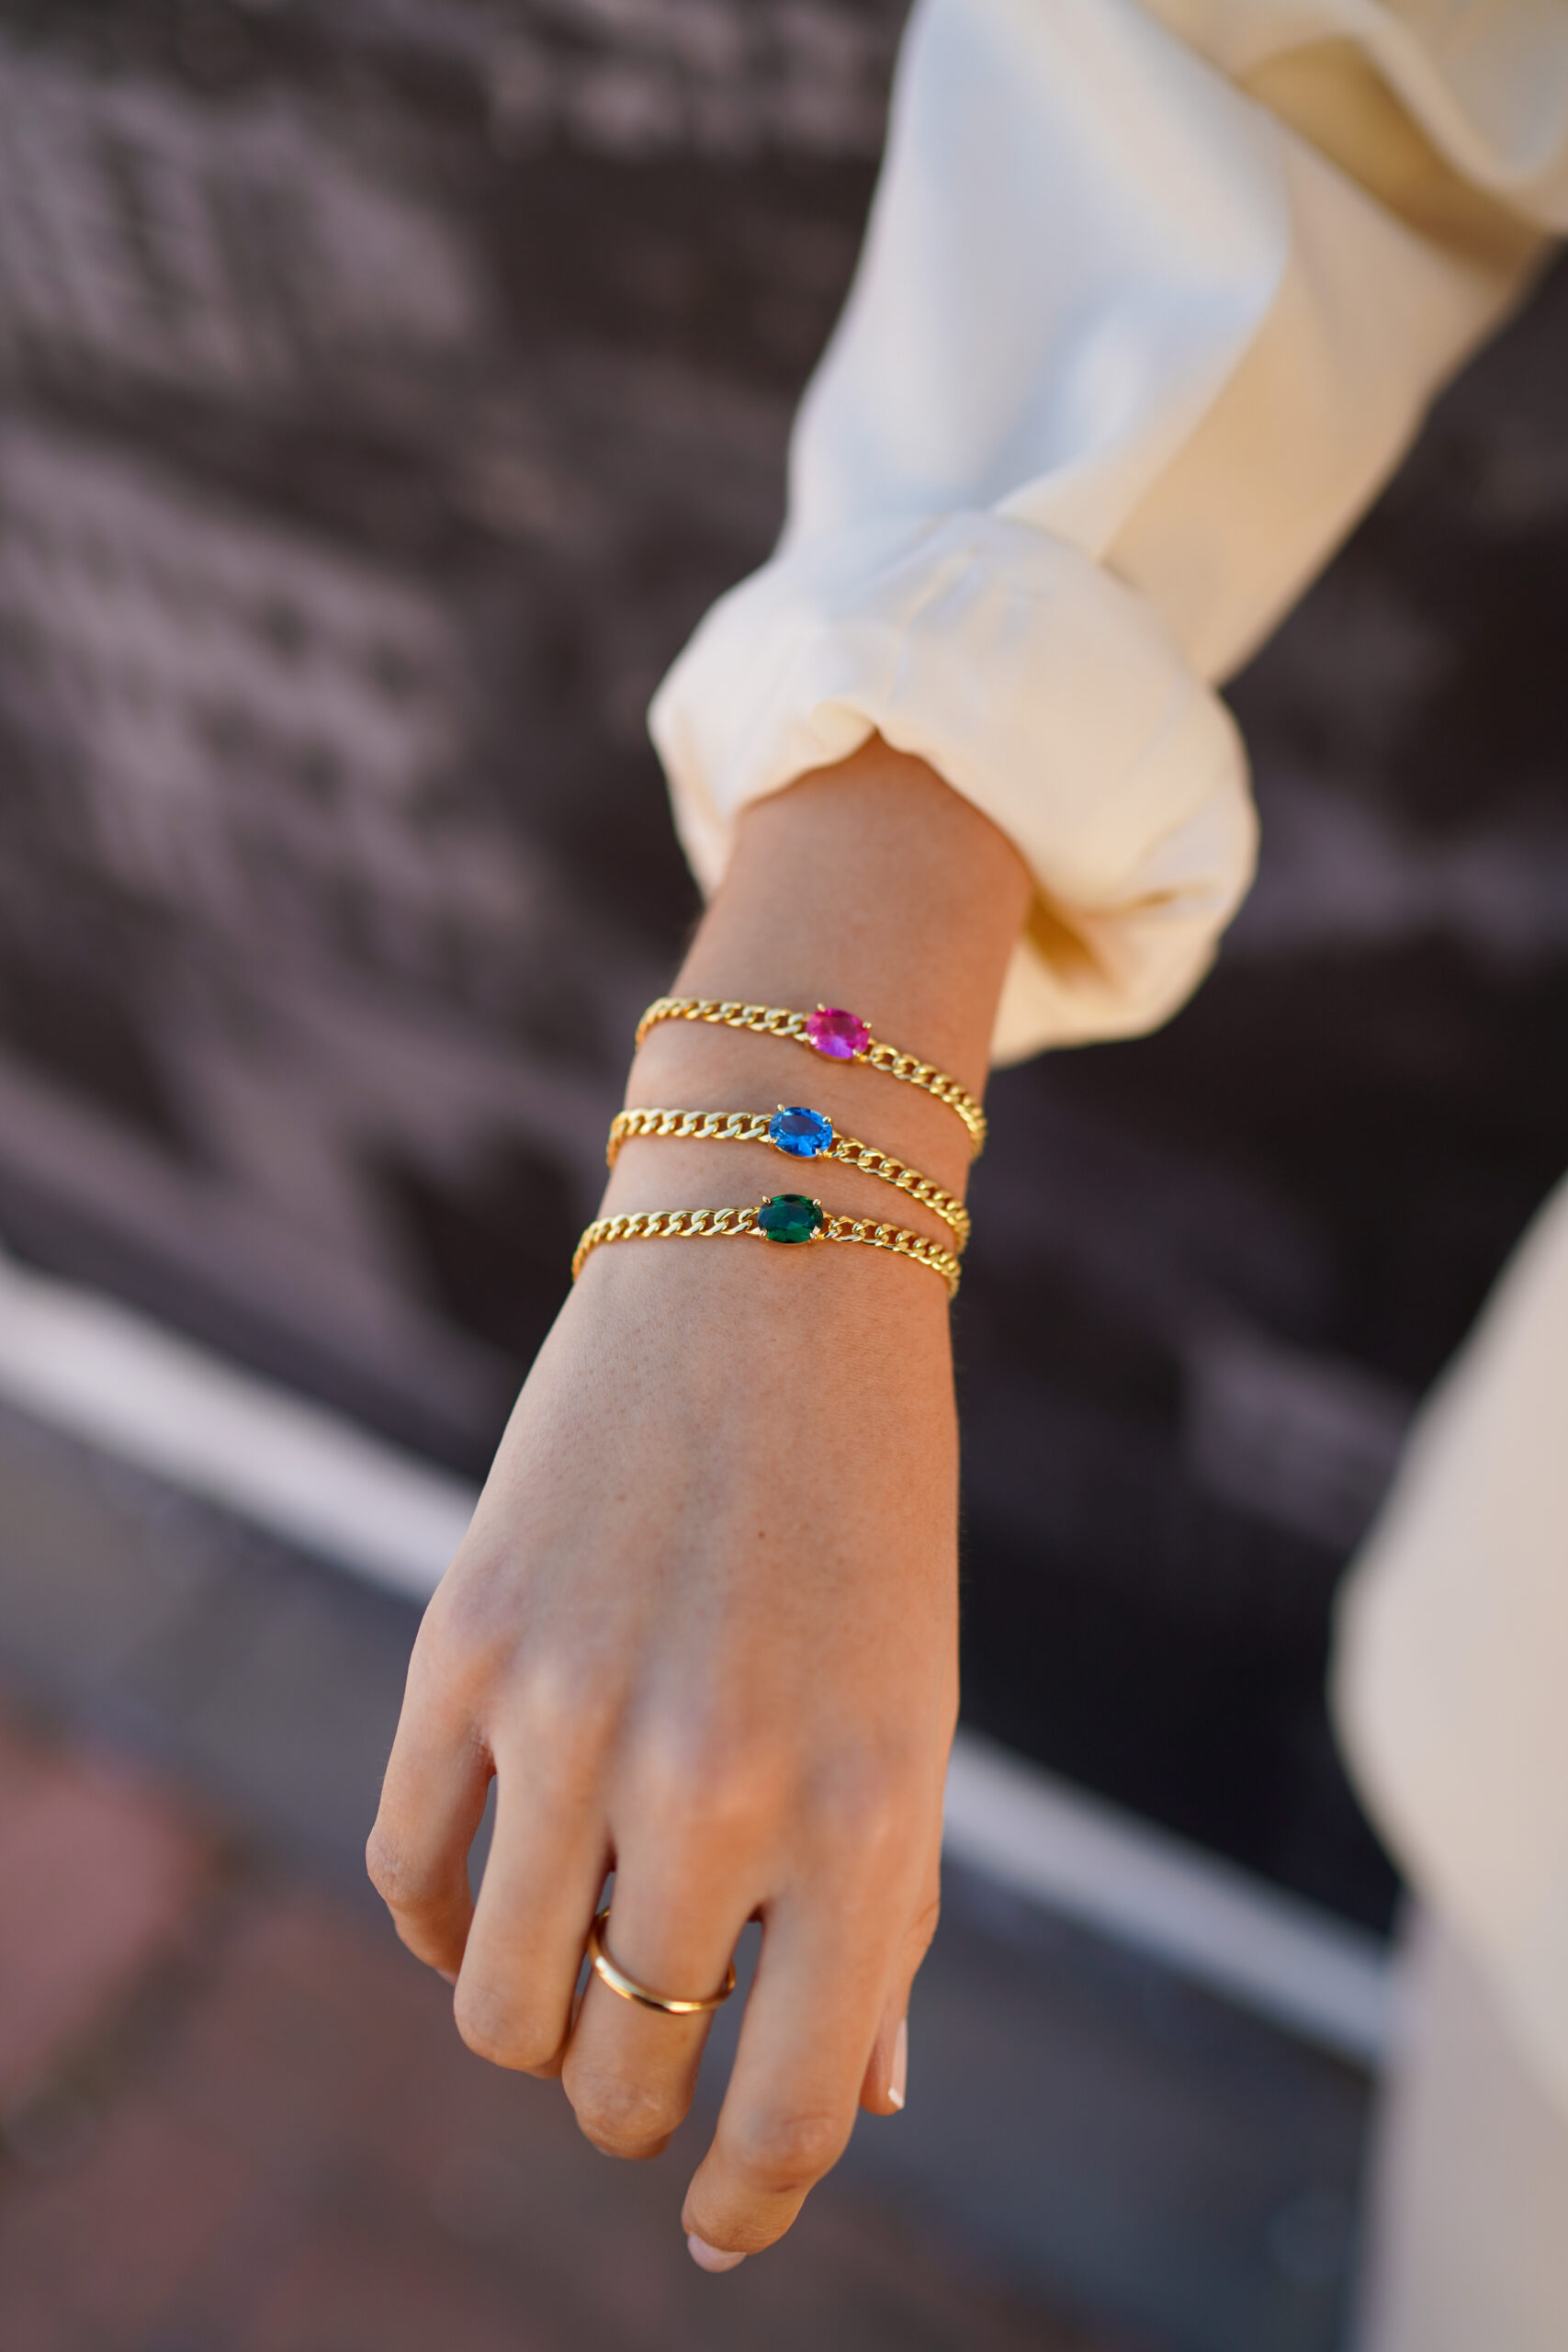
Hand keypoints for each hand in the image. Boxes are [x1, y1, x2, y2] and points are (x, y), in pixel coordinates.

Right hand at [368, 738, 1029, 2259]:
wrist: (775, 1275)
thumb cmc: (868, 1515)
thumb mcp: (913, 1712)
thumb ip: (887, 1911)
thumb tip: (853, 2104)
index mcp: (869, 1814)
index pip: (790, 2107)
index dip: (748, 2199)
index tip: (717, 2226)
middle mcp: (719, 1784)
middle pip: (617, 2069)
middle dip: (631, 2096)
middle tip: (643, 2057)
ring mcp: (573, 1713)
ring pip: (494, 2000)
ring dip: (528, 2019)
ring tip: (566, 1968)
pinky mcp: (462, 1645)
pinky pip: (409, 1872)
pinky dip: (442, 1916)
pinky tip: (488, 1888)